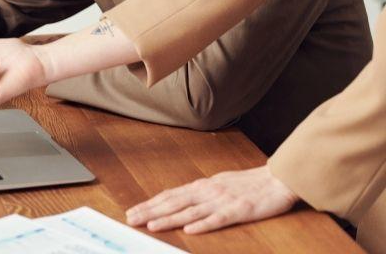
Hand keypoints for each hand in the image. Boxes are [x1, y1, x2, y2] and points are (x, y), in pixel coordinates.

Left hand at [126, 165, 297, 233]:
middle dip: (151, 211)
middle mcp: (208, 191)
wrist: (277, 178)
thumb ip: (201, 194)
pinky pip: (218, 219)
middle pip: (174, 202)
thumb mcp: (220, 185)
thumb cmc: (249, 183)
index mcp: (203, 185)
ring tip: (151, 225)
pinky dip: (203, 224)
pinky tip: (190, 230)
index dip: (151, 203)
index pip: (171, 195)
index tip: (133, 210)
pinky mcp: (239, 210)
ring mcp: (222, 200)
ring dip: (169, 219)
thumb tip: (181, 202)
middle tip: (131, 218)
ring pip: (190, 211)